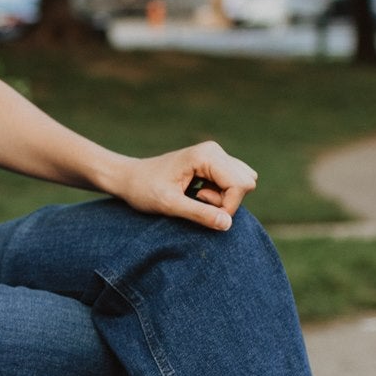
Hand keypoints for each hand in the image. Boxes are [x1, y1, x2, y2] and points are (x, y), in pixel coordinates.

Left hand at [112, 141, 257, 230]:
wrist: (130, 178)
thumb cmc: (144, 189)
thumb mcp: (169, 205)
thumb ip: (199, 214)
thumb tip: (227, 224)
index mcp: (207, 155)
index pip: (240, 184)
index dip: (228, 206)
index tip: (203, 211)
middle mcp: (215, 151)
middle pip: (246, 182)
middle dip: (228, 201)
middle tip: (198, 200)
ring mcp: (216, 156)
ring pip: (243, 183)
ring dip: (225, 198)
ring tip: (197, 197)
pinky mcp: (215, 164)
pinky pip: (234, 183)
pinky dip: (221, 194)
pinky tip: (198, 193)